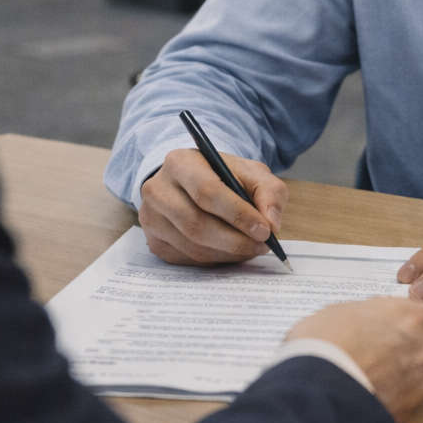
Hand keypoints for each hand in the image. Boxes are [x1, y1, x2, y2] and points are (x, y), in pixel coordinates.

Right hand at [138, 148, 287, 264]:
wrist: (192, 183)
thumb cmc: (223, 176)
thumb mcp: (251, 173)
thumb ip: (269, 192)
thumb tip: (272, 223)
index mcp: (180, 162)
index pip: (207, 191)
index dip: (237, 214)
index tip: (265, 230)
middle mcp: (157, 189)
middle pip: (196, 224)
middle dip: (235, 240)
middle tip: (262, 245)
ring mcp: (151, 217)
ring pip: (192, 246)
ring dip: (227, 253)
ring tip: (251, 248)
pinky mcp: (154, 241)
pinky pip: (187, 258)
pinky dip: (215, 259)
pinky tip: (230, 251)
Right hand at [286, 298, 422, 422]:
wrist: (316, 385)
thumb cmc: (324, 341)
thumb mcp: (343, 310)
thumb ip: (370, 314)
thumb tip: (370, 321)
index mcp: (410, 317)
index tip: (412, 331)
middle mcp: (422, 348)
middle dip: (411, 353)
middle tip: (382, 355)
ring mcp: (418, 382)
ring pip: (417, 379)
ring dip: (401, 379)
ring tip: (369, 380)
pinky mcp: (407, 411)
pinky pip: (404, 403)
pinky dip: (390, 401)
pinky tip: (367, 397)